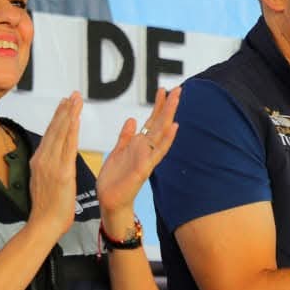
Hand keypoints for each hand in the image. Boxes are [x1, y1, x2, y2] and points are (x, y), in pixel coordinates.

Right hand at [27, 92, 82, 237]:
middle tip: (72, 94)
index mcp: (39, 161)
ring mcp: (51, 165)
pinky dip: (71, 131)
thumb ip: (49, 168)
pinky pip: (67, 147)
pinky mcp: (61, 172)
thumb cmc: (48, 208)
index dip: (58, 117)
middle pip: (54, 129)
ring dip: (68, 114)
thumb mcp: (45, 182)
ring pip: (61, 134)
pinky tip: (75, 119)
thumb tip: (53, 159)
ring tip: (75, 99)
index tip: (64, 103)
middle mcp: (43, 159)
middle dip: (64, 110)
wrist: (43, 224)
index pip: (50, 134)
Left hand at [96, 87, 180, 226]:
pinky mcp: (143, 169)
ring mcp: (147, 158)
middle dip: (169, 106)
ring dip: (170, 116)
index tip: (163, 90)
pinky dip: (166, 139)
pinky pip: (157, 152)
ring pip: (161, 133)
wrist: (110, 202)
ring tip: (177, 100)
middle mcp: (146, 150)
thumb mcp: (118, 152)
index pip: (152, 121)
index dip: (158, 106)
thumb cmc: (114, 180)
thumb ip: (126, 137)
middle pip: (160, 124)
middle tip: (178, 88)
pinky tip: (173, 127)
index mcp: (139, 145)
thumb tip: (132, 120)